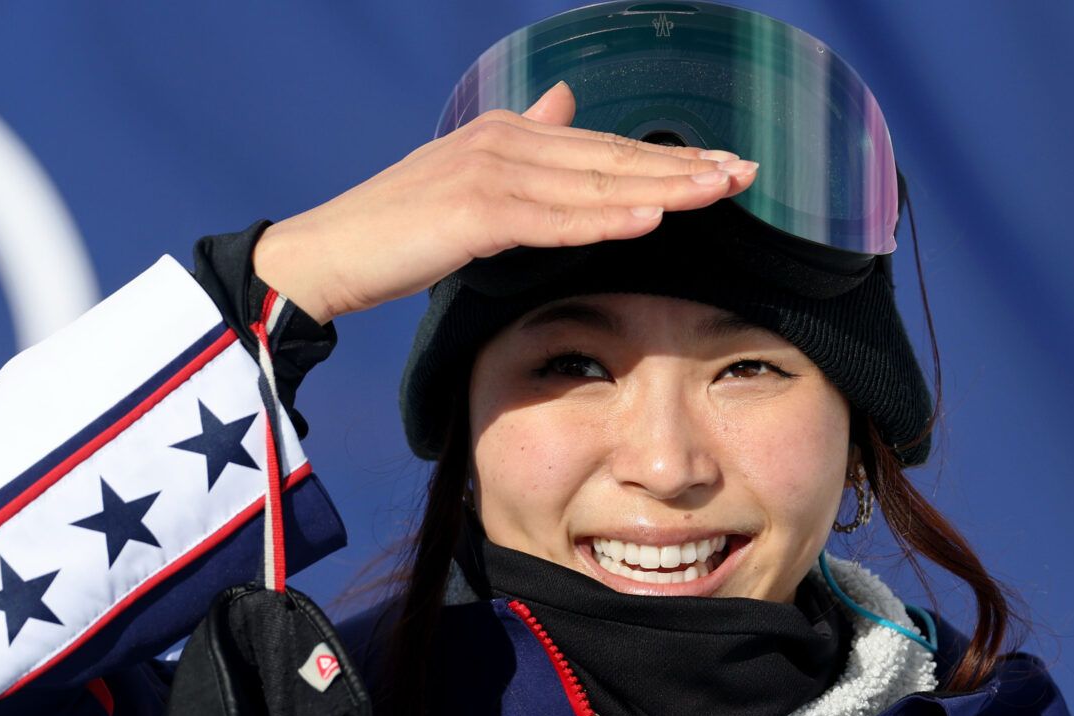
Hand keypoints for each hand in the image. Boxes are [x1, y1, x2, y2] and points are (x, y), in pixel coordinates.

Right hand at [253, 81, 757, 324]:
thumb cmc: (395, 230)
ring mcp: (489, 173)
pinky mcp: (473, 212)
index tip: (725, 167)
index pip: (605, 147)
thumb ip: (522, 143)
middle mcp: (505, 141)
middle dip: (683, 167)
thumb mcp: (466, 177)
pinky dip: (604, 219)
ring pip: (594, 184)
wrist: (326, 255)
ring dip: (659, 190)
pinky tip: (648, 219)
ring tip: (717, 194)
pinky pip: (554, 219)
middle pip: (612, 157)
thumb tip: (564, 101)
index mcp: (509, 134)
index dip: (668, 157)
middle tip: (746, 173)